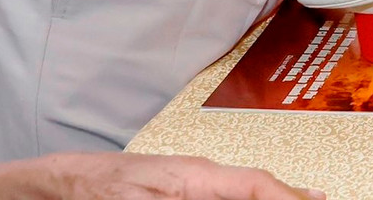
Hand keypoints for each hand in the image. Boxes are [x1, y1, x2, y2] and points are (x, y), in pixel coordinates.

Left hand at [28, 152, 323, 198]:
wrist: (64, 182)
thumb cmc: (98, 191)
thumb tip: (240, 192)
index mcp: (196, 175)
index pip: (254, 184)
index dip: (286, 196)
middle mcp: (201, 175)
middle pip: (258, 187)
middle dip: (292, 196)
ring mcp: (192, 183)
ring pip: (246, 190)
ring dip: (277, 195)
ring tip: (308, 199)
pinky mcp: (183, 190)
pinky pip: (230, 192)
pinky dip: (255, 197)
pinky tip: (269, 198)